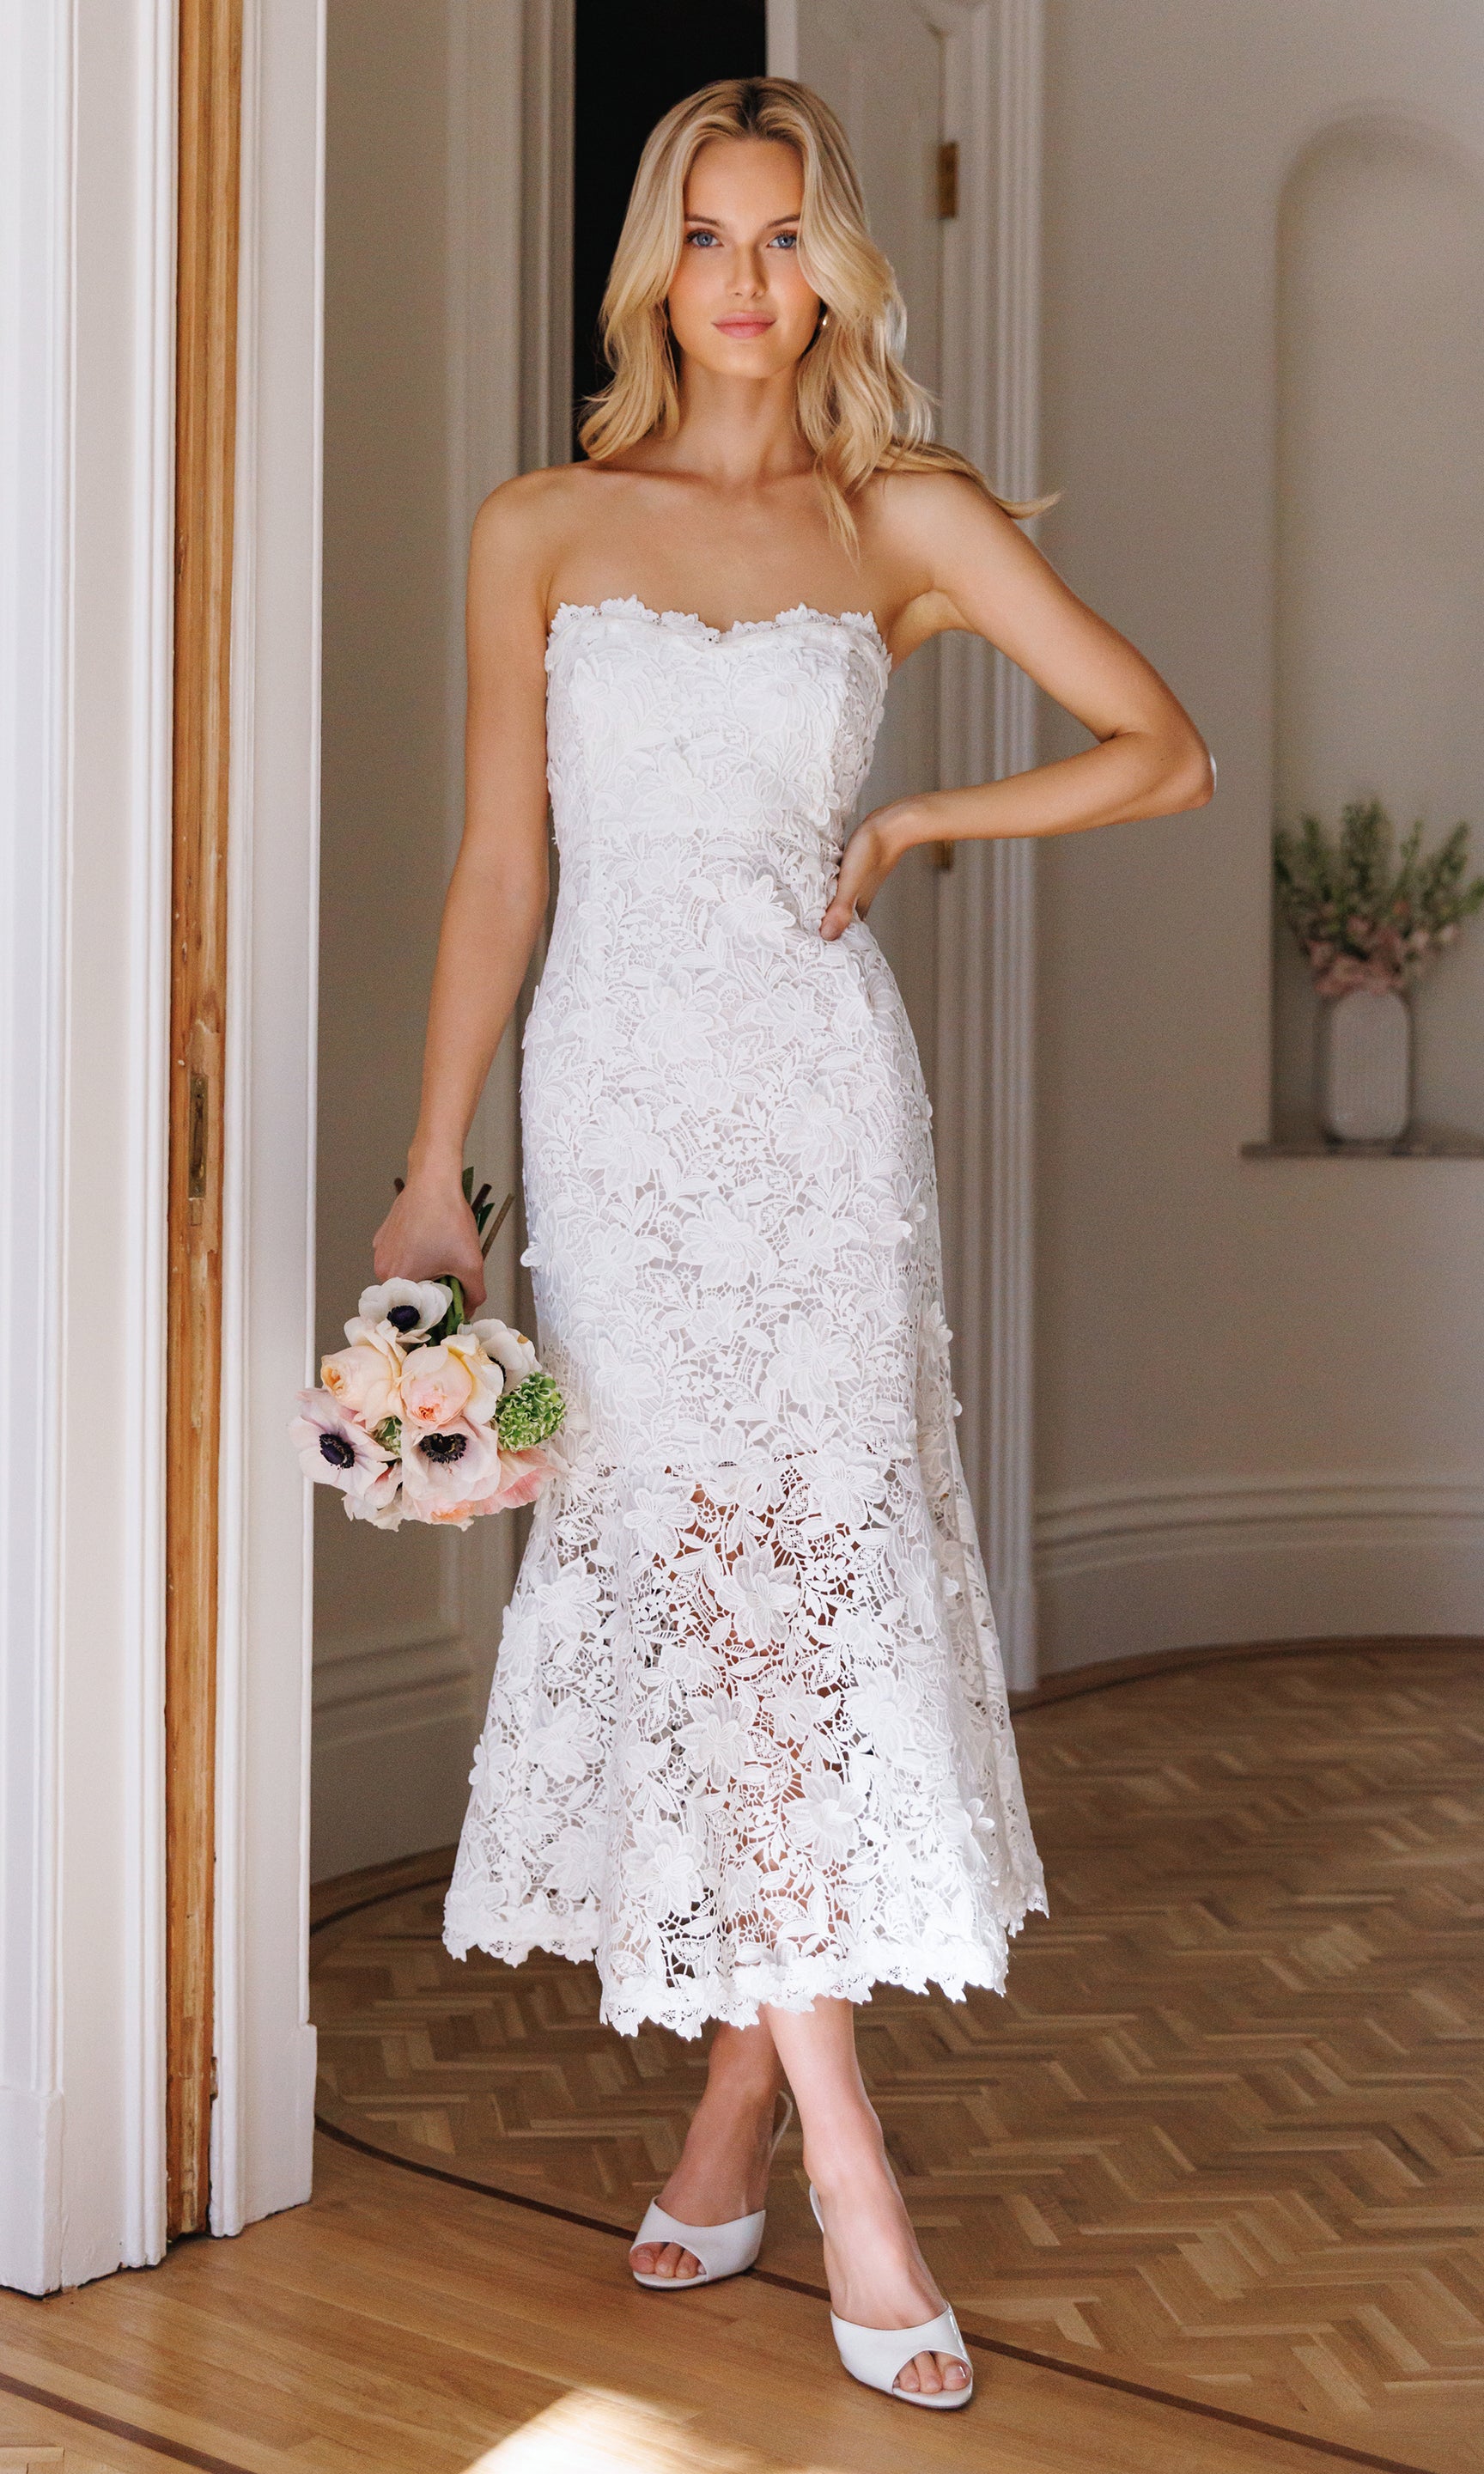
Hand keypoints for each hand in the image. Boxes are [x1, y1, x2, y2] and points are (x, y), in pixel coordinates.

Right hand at [373, 1166, 486, 1312]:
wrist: (434, 1181)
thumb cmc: (447, 1217)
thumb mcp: (471, 1263)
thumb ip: (474, 1295)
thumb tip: (470, 1310)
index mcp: (398, 1278)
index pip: (413, 1313)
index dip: (434, 1313)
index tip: (449, 1306)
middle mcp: (382, 1267)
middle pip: (409, 1294)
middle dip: (431, 1291)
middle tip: (450, 1277)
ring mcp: (380, 1250)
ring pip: (405, 1275)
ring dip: (423, 1273)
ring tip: (442, 1255)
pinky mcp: (384, 1236)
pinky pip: (400, 1256)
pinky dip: (415, 1256)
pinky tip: (431, 1241)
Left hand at [820, 803, 928, 939]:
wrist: (891, 824)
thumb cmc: (872, 851)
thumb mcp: (850, 881)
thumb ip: (840, 908)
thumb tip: (827, 936)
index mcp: (859, 905)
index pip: (846, 931)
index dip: (833, 939)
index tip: (816, 949)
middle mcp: (861, 897)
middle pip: (843, 917)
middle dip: (829, 925)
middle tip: (807, 933)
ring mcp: (860, 883)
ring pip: (842, 900)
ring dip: (829, 906)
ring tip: (809, 912)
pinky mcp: (857, 867)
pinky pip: (841, 884)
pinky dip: (832, 888)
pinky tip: (823, 884)